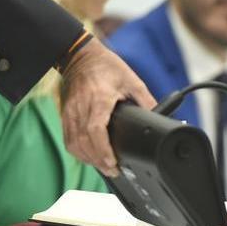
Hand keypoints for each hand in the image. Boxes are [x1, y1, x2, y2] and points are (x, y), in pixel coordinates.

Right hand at [59, 38, 156, 175]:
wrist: (80, 55)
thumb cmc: (106, 66)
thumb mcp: (132, 81)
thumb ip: (146, 101)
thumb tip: (161, 117)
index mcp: (98, 98)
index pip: (95, 130)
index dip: (103, 150)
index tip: (113, 162)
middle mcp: (81, 107)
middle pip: (84, 142)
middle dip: (99, 160)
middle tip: (114, 170)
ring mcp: (70, 111)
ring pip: (74, 143)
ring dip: (88, 159)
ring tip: (105, 167)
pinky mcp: (65, 114)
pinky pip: (68, 138)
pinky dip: (78, 151)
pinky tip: (90, 157)